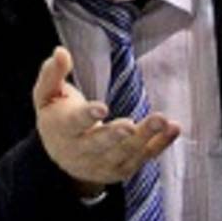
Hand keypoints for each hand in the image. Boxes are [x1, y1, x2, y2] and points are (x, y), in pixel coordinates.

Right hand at [32, 46, 180, 195]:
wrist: (64, 155)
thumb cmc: (58, 117)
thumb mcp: (47, 95)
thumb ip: (52, 74)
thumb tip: (60, 51)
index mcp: (61, 131)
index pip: (73, 124)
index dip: (86, 116)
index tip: (102, 108)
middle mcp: (81, 152)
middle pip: (99, 144)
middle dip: (115, 135)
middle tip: (130, 126)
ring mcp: (103, 163)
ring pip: (125, 152)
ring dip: (145, 137)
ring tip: (162, 120)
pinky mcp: (123, 168)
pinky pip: (144, 157)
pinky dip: (160, 144)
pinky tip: (174, 129)